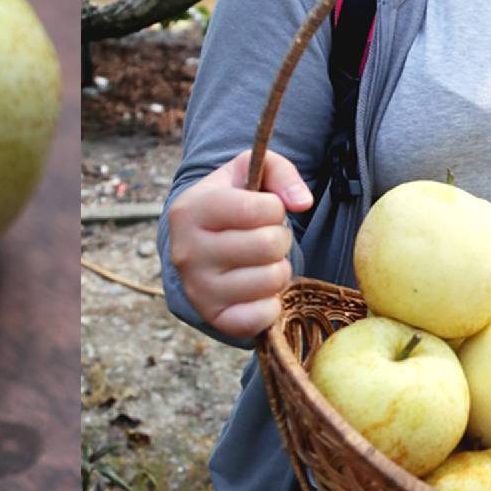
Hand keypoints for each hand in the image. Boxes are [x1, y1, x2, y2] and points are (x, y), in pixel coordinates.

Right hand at [168, 149, 313, 339]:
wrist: (200, 244)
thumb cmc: (230, 203)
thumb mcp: (248, 173)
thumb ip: (280, 172)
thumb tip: (303, 202)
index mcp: (190, 210)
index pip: (258, 209)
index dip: (275, 208)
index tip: (264, 210)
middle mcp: (187, 251)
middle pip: (268, 245)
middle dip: (280, 238)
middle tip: (266, 238)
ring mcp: (198, 289)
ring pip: (271, 280)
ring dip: (278, 269)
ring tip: (261, 262)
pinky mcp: (214, 317)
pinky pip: (264, 316)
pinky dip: (272, 303)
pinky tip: (258, 289)